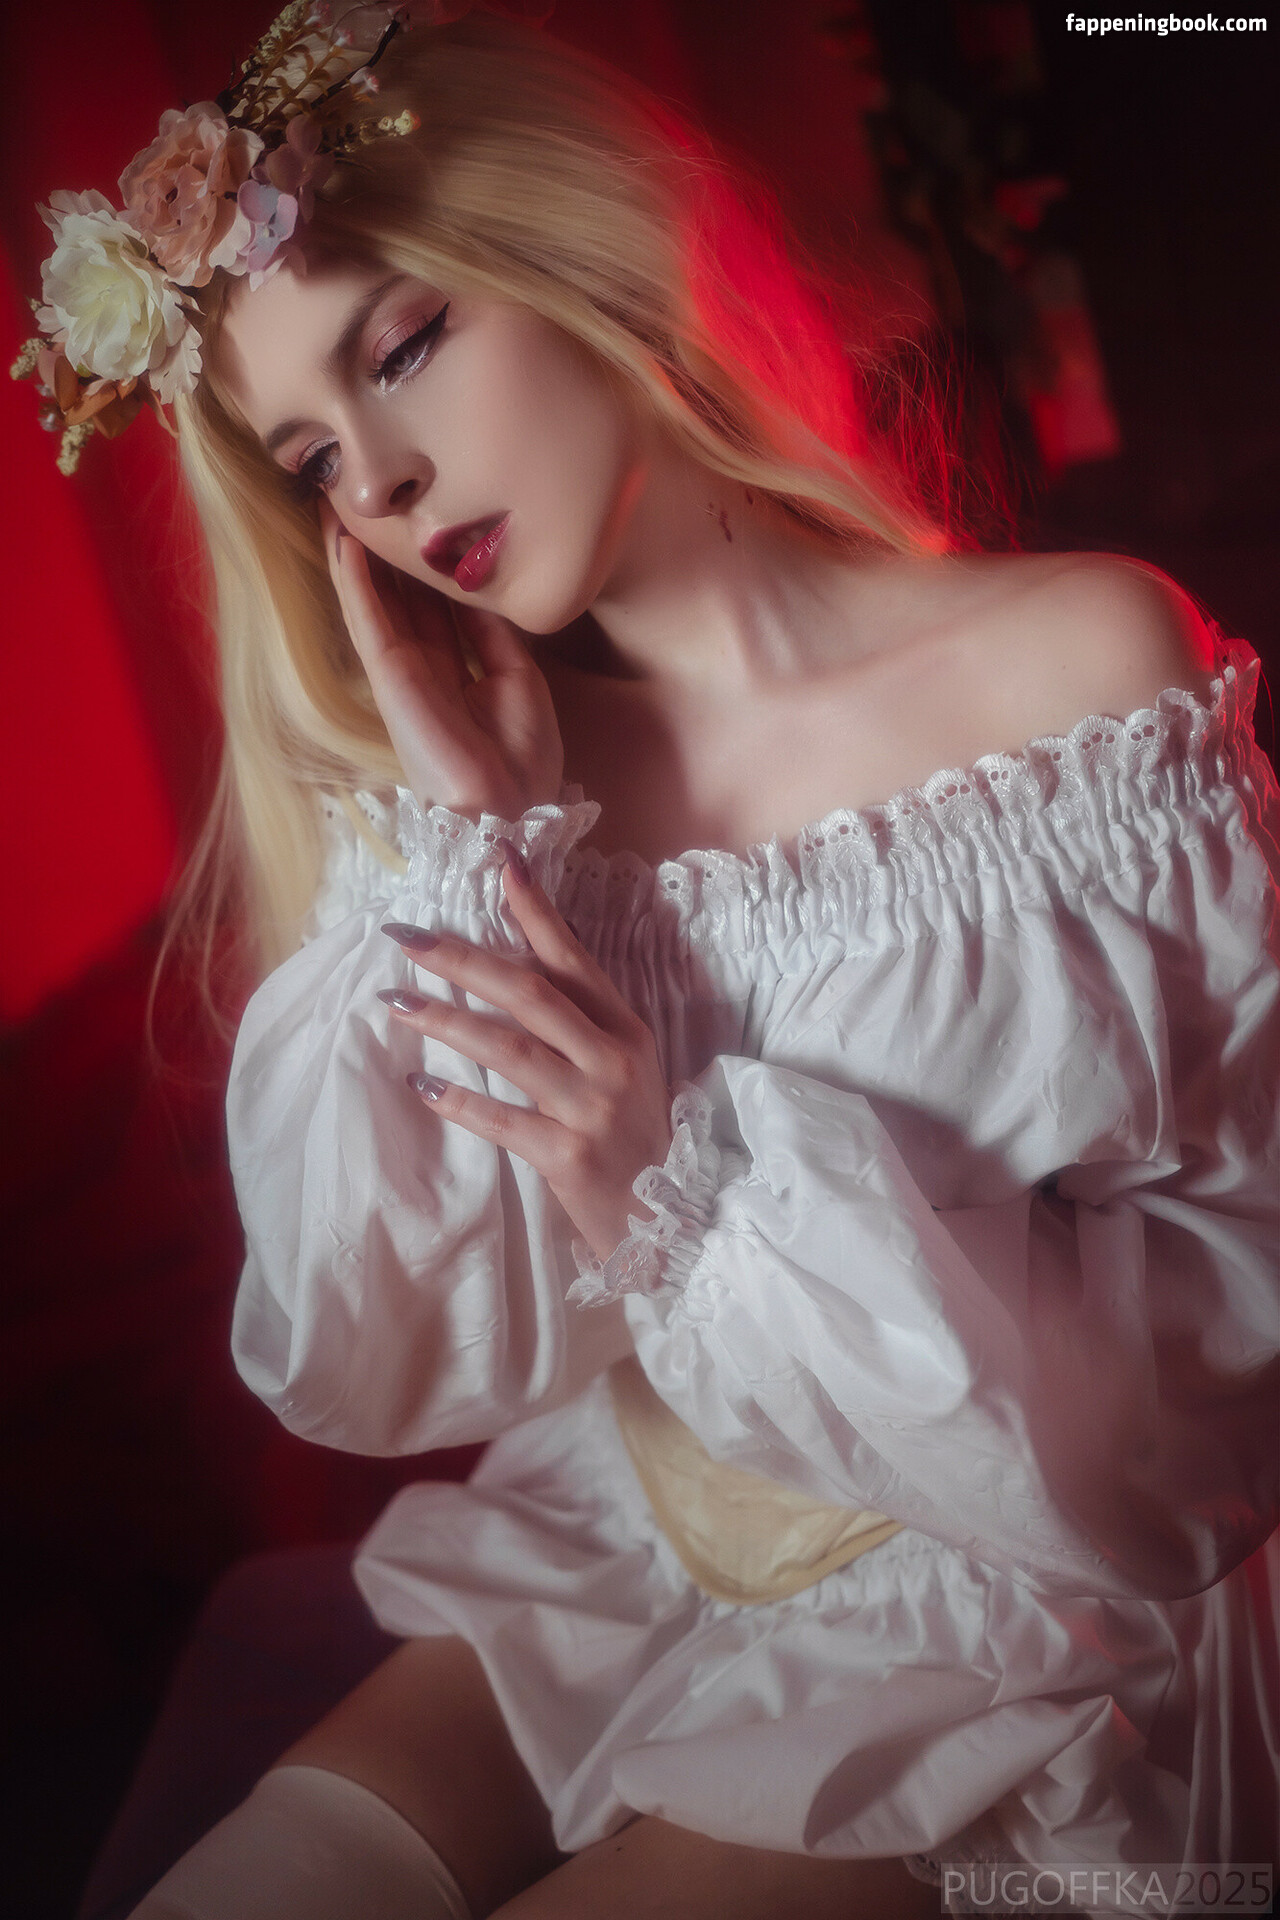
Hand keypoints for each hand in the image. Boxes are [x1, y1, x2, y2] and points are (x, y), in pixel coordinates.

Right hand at [318, 497, 563, 818]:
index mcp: (456, 672)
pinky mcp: (390, 682)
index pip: (432, 605)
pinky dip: (354, 582)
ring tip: (336, 503)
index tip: (414, 520)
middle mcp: (423, 669)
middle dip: (382, 550)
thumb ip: (493, 632)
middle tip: (364, 497)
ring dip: (354, 554)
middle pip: (397, 597)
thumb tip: (477, 585)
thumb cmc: (522, 758)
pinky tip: (343, 542)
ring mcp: (402, 676)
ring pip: (374, 603)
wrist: (513, 808)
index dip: (421, 564)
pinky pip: (369, 622)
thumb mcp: (518, 678)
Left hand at [380, 844, 672, 1263]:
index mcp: (625, 1028)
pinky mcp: (569, 1156)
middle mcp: (611, 1059)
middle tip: (405, 935)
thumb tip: (509, 968)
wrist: (674, 1221)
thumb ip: (579, 1023)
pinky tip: (419, 1084)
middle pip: (527, 991)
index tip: (498, 860)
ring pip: (508, 1048)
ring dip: (445, 1020)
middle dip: (461, 957)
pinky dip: (457, 1100)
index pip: (571, 956)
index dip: (533, 908)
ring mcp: (591, 1107)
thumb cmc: (637, 1138)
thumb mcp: (625, 1067)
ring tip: (395, 1001)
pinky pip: (500, 1120)